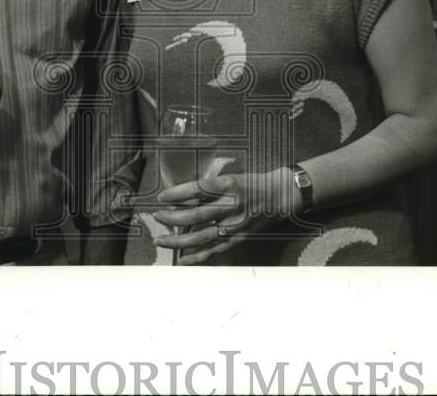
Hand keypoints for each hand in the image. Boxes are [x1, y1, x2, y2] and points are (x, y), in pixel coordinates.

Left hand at [152, 168, 299, 264]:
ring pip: (201, 237)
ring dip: (178, 240)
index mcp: (228, 185)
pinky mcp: (238, 239)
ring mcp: (235, 225)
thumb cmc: (252, 183)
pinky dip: (196, 257)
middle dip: (172, 217)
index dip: (177, 193)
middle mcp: (231, 205)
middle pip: (196, 215)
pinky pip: (214, 251)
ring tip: (161, 240)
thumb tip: (181, 195)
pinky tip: (181, 259)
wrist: (279, 196)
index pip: (197, 189)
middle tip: (158, 216)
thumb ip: (209, 187)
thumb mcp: (231, 176)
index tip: (160, 197)